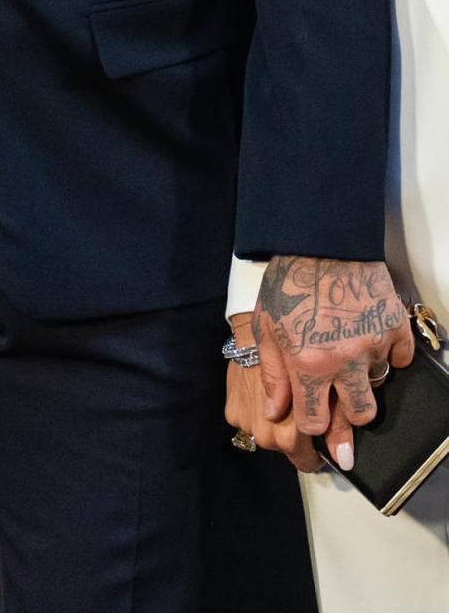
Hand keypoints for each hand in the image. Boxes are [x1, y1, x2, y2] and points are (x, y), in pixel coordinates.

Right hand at [224, 312, 321, 471]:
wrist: (254, 325)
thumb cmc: (295, 349)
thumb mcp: (323, 383)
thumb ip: (334, 420)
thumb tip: (345, 455)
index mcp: (290, 432)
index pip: (309, 460)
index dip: (321, 448)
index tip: (326, 434)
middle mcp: (266, 435)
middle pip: (290, 451)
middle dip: (300, 436)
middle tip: (305, 407)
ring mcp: (246, 425)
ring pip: (270, 437)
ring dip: (279, 423)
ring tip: (285, 394)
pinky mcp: (232, 412)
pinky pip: (250, 422)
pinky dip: (259, 410)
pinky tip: (266, 389)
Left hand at [253, 256, 414, 470]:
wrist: (319, 238)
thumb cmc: (287, 280)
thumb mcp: (265, 325)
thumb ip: (271, 373)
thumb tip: (274, 412)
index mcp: (307, 363)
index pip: (315, 422)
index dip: (314, 428)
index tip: (316, 426)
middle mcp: (343, 361)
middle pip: (358, 416)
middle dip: (349, 419)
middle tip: (343, 414)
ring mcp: (373, 344)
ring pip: (379, 387)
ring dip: (366, 381)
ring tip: (350, 362)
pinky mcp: (394, 326)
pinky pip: (400, 357)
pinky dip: (389, 354)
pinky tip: (372, 342)